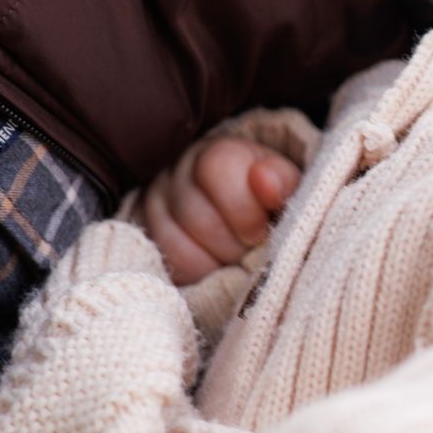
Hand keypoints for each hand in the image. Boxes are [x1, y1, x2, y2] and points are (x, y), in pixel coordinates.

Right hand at [135, 136, 300, 285]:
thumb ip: (284, 181)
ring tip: (236, 262)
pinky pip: (166, 268)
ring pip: (178, 246)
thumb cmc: (270, 203)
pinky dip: (197, 277)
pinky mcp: (145, 241)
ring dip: (216, 263)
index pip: (217, 166)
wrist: (245, 220)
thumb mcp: (288, 186)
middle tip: (251, 251)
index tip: (262, 232)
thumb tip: (266, 183)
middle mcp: (178, 175)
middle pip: (197, 215)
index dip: (244, 207)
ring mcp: (154, 208)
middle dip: (234, 243)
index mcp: (218, 154)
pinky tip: (216, 272)